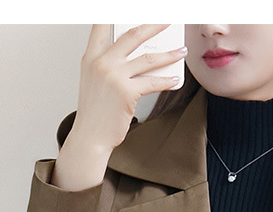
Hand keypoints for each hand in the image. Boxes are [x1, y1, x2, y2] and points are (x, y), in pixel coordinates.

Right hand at [72, 24, 187, 153]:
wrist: (90, 137)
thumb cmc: (95, 111)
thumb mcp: (95, 80)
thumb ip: (108, 63)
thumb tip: (136, 55)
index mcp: (91, 56)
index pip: (102, 25)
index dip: (115, 13)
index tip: (127, 8)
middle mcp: (102, 62)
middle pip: (133, 34)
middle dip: (155, 25)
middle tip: (168, 20)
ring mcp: (114, 76)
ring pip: (148, 59)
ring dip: (169, 55)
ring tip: (181, 51)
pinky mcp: (126, 92)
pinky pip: (153, 82)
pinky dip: (167, 81)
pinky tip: (175, 80)